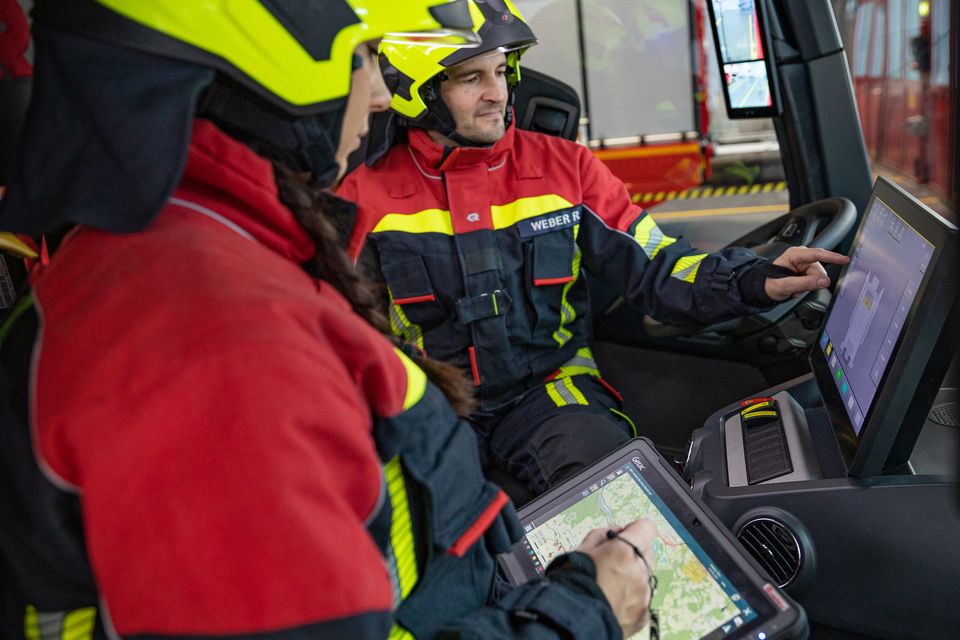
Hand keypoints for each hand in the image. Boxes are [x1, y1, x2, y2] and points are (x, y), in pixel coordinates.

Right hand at [577, 519, 657, 636]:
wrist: (571, 619)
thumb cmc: (573, 583)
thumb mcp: (581, 549)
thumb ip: (602, 535)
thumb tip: (615, 532)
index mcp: (625, 551)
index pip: (647, 527)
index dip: (635, 529)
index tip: (626, 534)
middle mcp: (640, 572)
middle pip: (648, 552)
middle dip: (634, 553)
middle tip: (614, 561)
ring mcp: (644, 595)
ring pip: (645, 576)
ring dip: (633, 576)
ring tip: (610, 585)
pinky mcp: (643, 614)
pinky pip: (643, 597)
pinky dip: (632, 596)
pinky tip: (613, 599)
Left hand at [765, 246, 849, 301]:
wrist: (765, 288)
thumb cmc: (769, 284)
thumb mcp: (785, 286)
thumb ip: (805, 283)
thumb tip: (824, 281)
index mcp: (795, 255)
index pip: (817, 254)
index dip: (833, 257)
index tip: (845, 259)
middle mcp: (802, 256)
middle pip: (820, 270)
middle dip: (812, 282)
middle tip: (797, 288)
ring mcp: (805, 263)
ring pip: (819, 277)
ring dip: (809, 285)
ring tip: (795, 287)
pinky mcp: (808, 270)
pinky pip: (816, 280)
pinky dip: (808, 285)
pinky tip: (798, 286)